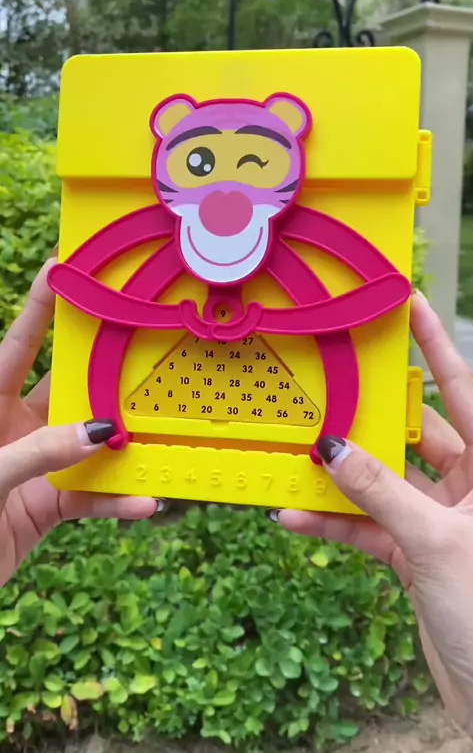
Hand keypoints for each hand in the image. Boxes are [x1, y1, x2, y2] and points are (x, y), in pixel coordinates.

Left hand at [0, 258, 157, 586]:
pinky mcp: (47, 504)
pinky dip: (117, 501)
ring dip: (120, 442)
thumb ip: (38, 451)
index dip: (40, 308)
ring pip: (87, 442)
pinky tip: (144, 503)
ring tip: (159, 428)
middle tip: (142, 343)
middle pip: (66, 388)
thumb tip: (98, 432)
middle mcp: (15, 427)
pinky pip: (90, 496)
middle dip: (102, 371)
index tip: (65, 268)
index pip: (18, 346)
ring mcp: (35, 464)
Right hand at [272, 293, 472, 744]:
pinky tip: (295, 517)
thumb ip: (381, 493)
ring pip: (385, 481)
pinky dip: (334, 523)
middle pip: (417, 432)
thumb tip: (331, 448)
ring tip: (298, 450)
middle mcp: (472, 487)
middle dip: (374, 411)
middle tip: (335, 376)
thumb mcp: (437, 543)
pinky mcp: (415, 554)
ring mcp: (441, 520)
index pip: (465, 390)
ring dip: (343, 475)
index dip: (436, 346)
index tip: (408, 304)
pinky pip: (368, 527)